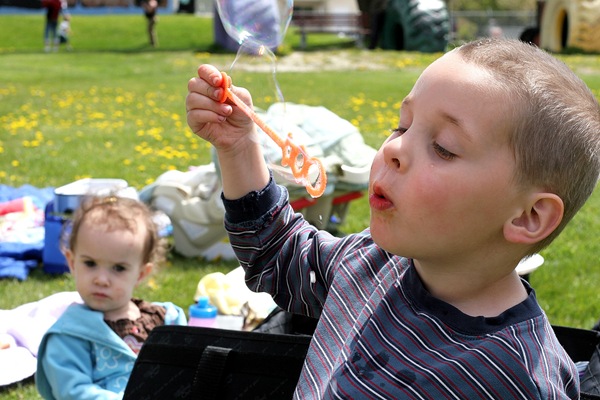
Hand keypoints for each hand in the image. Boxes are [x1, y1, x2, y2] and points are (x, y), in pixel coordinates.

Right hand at [186, 64, 268, 198]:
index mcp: (211, 83)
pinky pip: (194, 114)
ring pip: (192, 99)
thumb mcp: (242, 98)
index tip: (219, 81)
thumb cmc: (241, 113)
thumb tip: (223, 80)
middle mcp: (200, 93)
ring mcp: (194, 107)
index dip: (209, 73)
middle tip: (222, 97)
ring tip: (227, 112)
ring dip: (212, 105)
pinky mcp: (193, 121)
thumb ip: (232, 88)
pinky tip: (221, 119)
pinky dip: (209, 116)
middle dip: (209, 90)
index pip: (203, 71)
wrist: (241, 135)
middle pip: (194, 83)